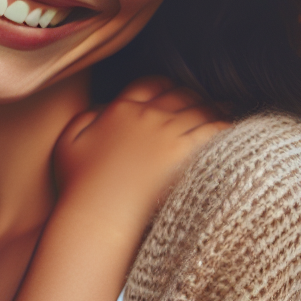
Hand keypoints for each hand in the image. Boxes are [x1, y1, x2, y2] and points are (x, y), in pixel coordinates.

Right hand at [53, 76, 228, 218]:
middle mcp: (146, 116)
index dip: (167, 85)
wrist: (98, 215)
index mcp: (120, 109)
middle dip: (195, 96)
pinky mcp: (184, 153)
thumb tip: (101, 109)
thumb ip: (84, 118)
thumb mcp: (67, 143)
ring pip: (200, 109)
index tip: (175, 92)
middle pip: (180, 94)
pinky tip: (233, 130)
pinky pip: (213, 130)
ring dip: (214, 109)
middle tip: (207, 102)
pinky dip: (225, 127)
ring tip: (225, 112)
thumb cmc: (78, 186)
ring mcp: (167, 133)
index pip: (150, 84)